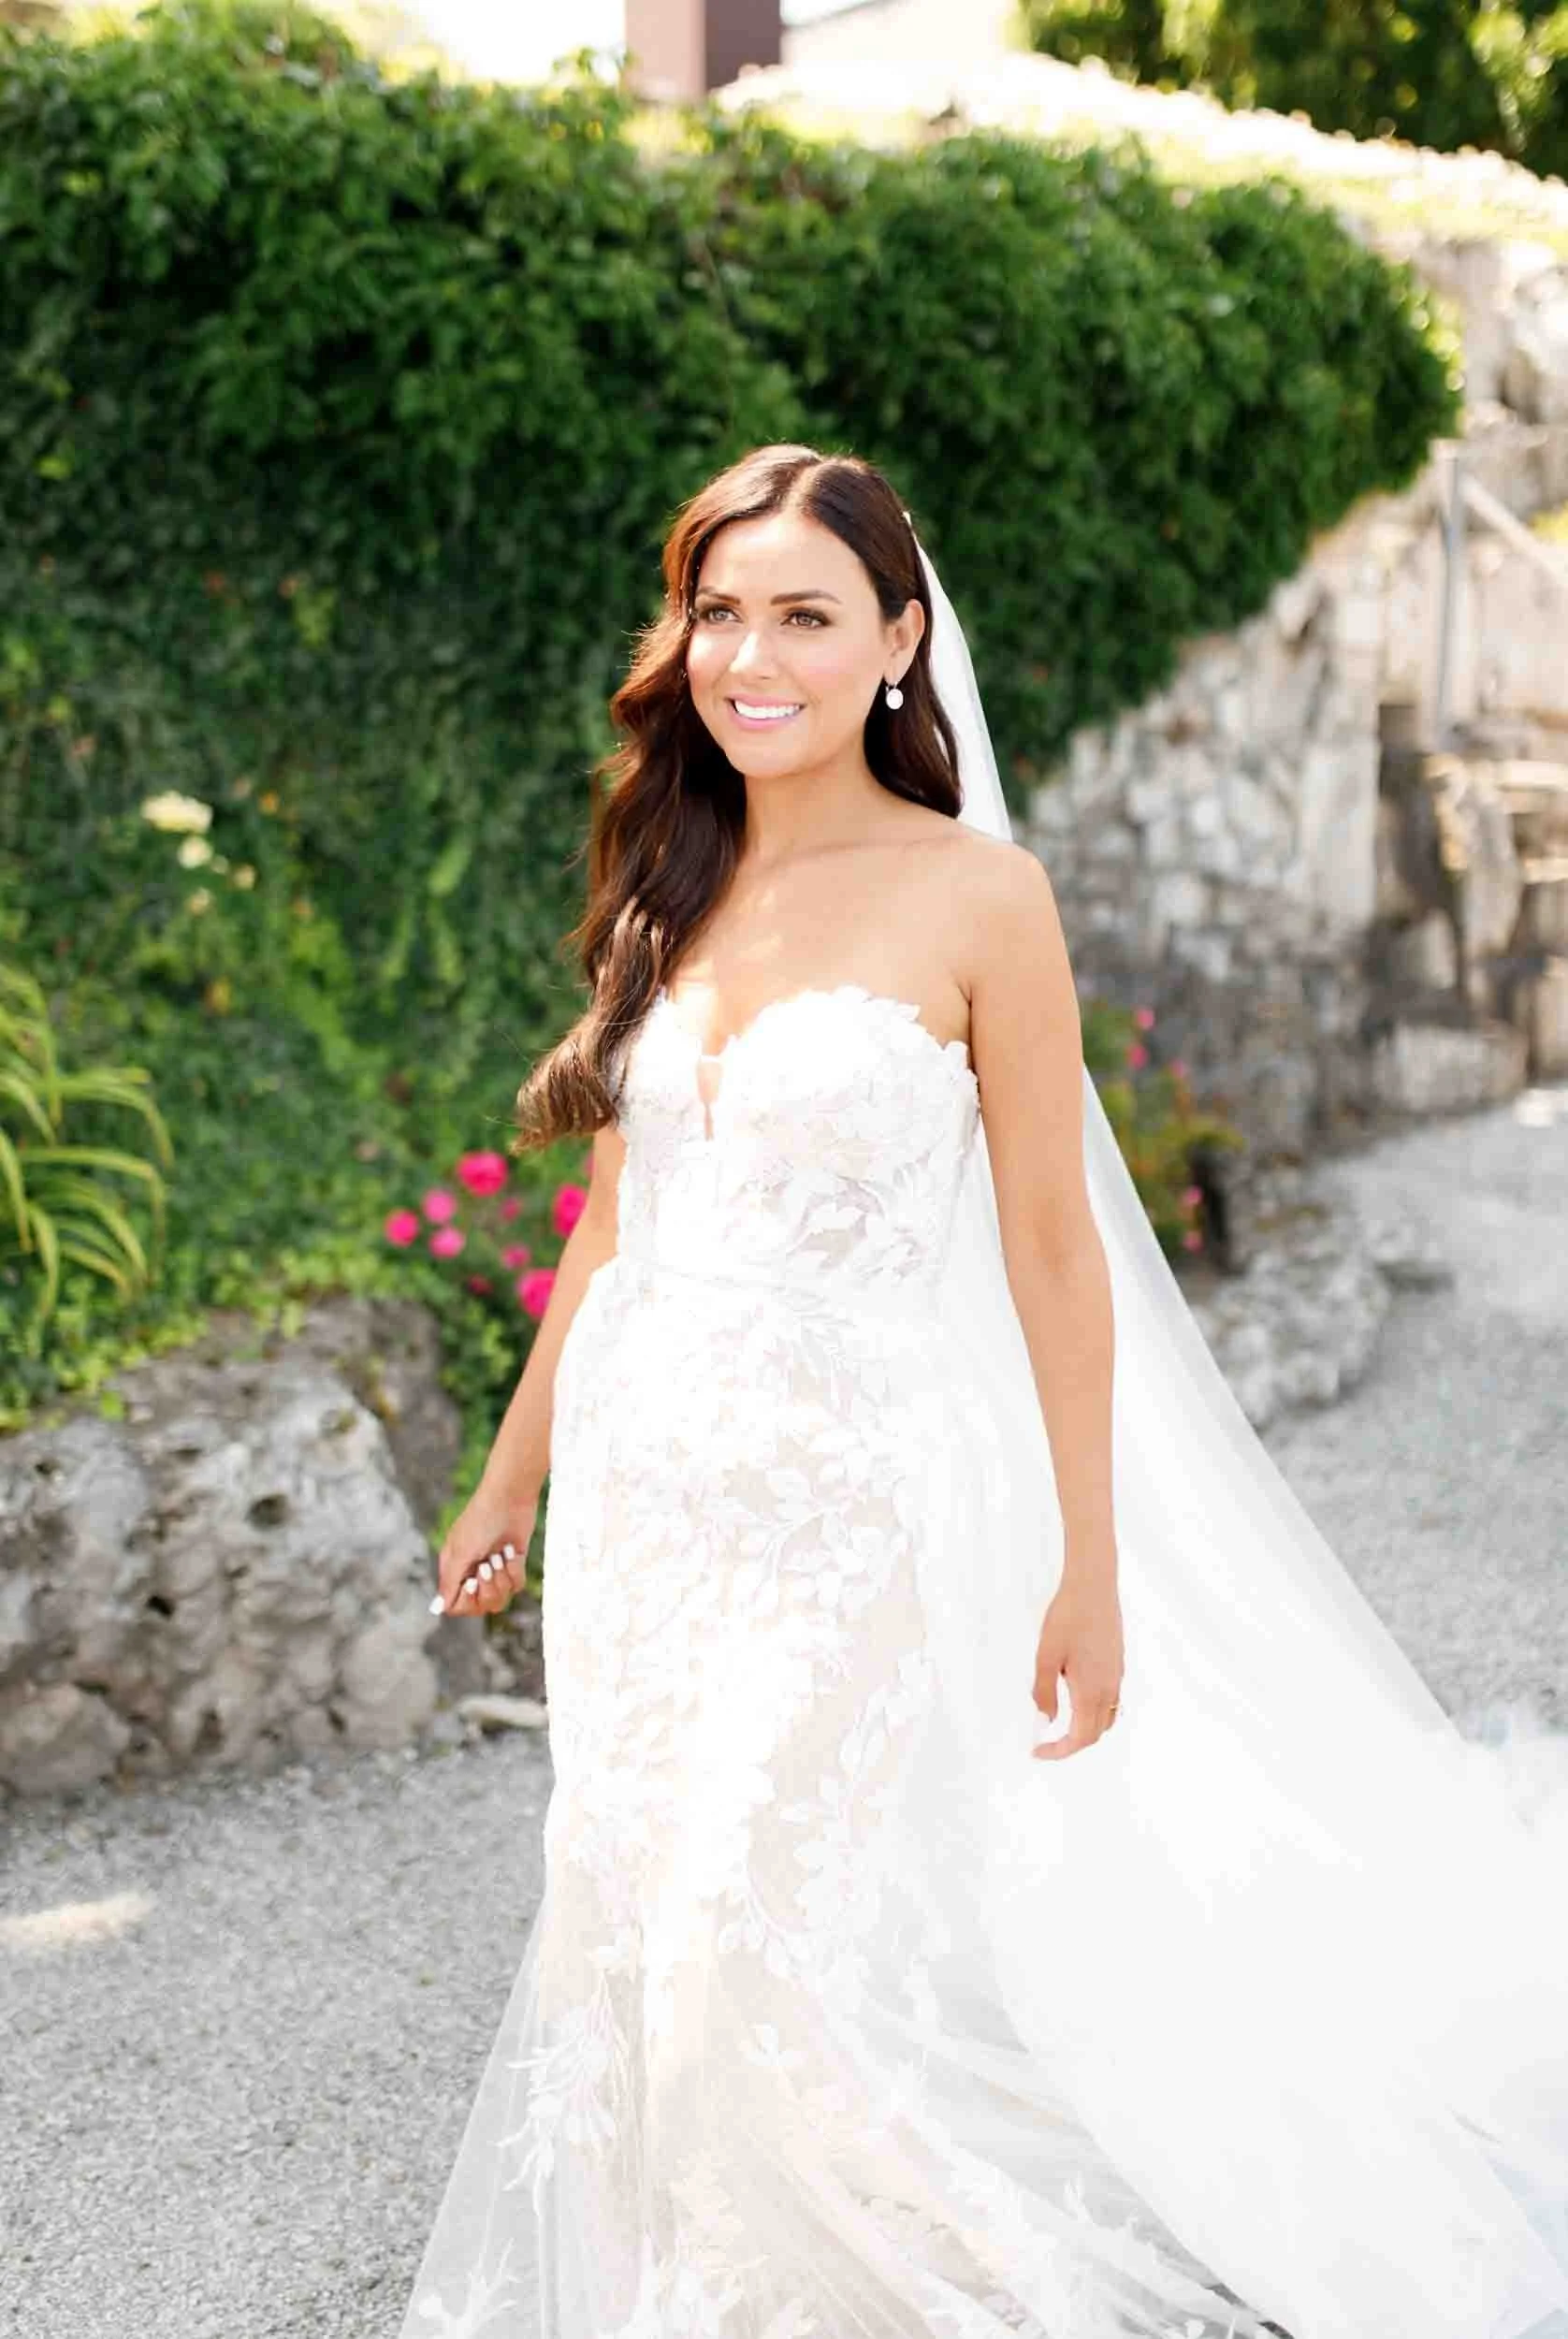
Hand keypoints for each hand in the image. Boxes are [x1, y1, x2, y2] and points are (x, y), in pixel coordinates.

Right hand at [430, 1481, 538, 1618]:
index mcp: (454, 1570)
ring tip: (500, 1556)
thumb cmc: (480, 1520)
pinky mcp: (513, 1565)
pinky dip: (516, 1570)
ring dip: (503, 1579)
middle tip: (488, 1564)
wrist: (510, 1498)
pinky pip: (516, 1586)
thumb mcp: (461, 1551)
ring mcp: (493, 1571)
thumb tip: (438, 1608)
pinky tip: (511, 1551)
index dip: (467, 1601)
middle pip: (481, 1607)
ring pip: (500, 1600)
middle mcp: (472, 1574)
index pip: (457, 1606)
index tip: (472, 1581)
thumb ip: (450, 1582)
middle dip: (488, 1589)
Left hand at [1031, 1569, 1123, 1760]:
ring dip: (1085, 1731)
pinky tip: (1076, 1700)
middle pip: (1095, 1734)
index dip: (1059, 1752)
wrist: (1094, 1586)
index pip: (1080, 1738)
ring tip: (1060, 1727)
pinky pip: (1111, 1701)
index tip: (1037, 1751)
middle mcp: (1109, 1689)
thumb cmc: (1068, 1618)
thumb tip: (1045, 1720)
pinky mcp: (1118, 1664)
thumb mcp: (1046, 1656)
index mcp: (1091, 1691)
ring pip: (1106, 1719)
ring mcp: (1117, 1677)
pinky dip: (1094, 1713)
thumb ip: (1044, 1692)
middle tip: (1045, 1743)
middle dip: (1070, 1745)